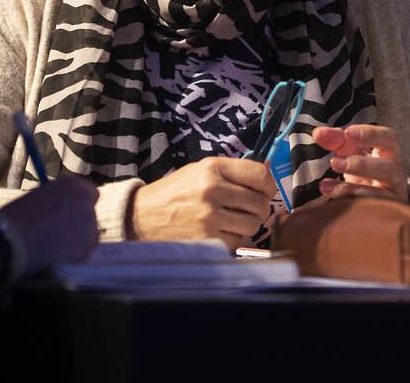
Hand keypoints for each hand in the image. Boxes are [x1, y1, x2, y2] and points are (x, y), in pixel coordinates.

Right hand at [0, 177, 98, 274]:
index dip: (79, 205)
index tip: (69, 214)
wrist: (10, 239)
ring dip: (75, 241)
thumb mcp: (39, 198)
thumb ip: (57, 202)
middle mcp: (86, 203)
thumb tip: (62, 211)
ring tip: (51, 246)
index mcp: (74, 186)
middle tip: (59, 234)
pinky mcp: (87, 247)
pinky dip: (72, 257)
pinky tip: (54, 256)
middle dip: (78, 224)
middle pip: (90, 215)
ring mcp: (89, 225)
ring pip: (88, 235)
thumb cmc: (16, 218)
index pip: (89, 194)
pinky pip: (83, 252)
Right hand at [129, 157, 277, 249]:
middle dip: (260, 207)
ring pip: (253, 224)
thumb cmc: (173, 194)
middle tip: (249, 209)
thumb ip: (231, 172)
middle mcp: (212, 190)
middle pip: (260, 202)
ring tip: (233, 221)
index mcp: (212, 168)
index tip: (267, 190)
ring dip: (248, 224)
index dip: (269, 184)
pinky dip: (235, 239)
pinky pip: (238, 241)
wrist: (140, 217)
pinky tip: (221, 232)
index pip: (259, 175)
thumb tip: (266, 174)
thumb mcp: (198, 172)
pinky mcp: (207, 239)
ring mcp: (209, 217)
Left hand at [312, 124, 407, 201]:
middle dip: (360, 165)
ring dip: (351, 188)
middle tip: (335, 163)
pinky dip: (346, 202)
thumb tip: (319, 133)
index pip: (387, 138)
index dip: (370, 134)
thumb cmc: (367, 170)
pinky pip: (367, 210)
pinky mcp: (385, 213)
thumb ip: (339, 141)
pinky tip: (330, 195)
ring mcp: (392, 196)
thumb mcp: (355, 153)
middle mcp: (396, 173)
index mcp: (390, 152)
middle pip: (388, 168)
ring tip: (328, 185)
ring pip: (379, 194)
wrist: (380, 201)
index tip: (348, 132)